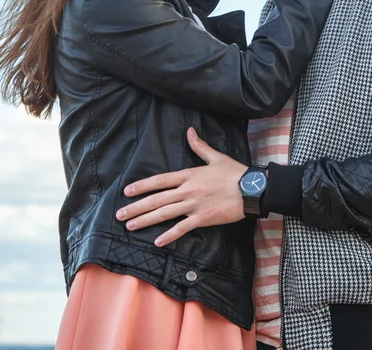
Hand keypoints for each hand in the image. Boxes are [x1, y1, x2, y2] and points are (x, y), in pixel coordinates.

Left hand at [116, 127, 246, 246]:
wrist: (251, 189)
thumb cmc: (234, 172)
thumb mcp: (215, 157)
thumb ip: (199, 146)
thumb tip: (189, 131)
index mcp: (189, 175)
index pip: (160, 181)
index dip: (142, 186)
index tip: (127, 192)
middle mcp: (187, 190)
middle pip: (157, 199)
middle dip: (136, 207)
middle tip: (120, 215)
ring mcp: (194, 205)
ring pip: (165, 213)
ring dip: (146, 220)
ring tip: (130, 226)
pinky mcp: (203, 218)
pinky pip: (182, 228)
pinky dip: (169, 235)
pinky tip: (158, 241)